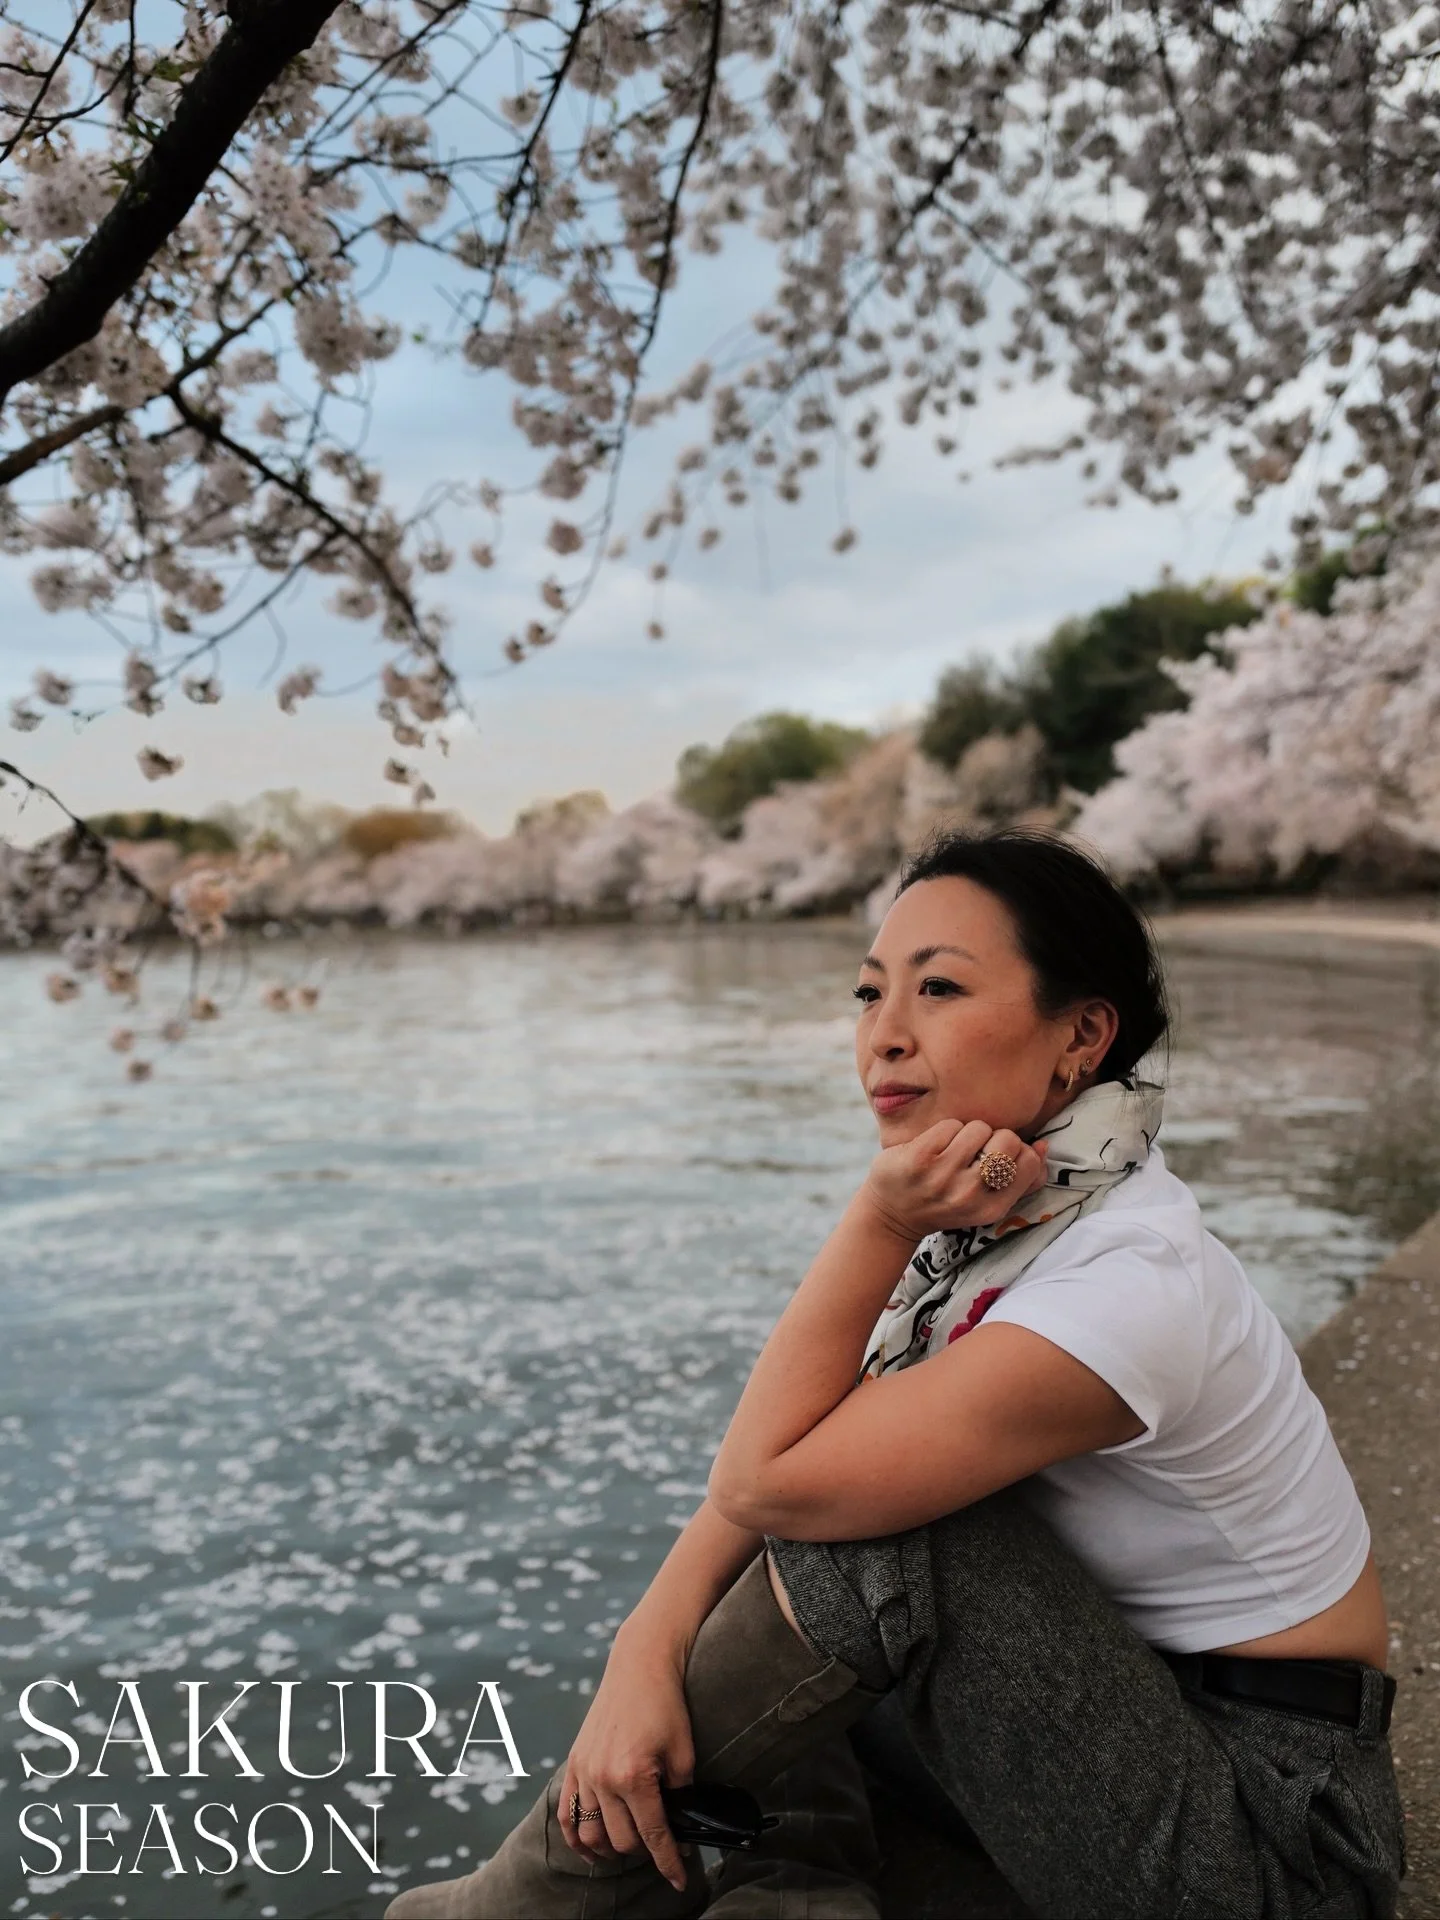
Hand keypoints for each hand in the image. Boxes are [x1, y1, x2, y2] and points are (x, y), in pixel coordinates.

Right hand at [558, 1637, 695, 1892]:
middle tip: (662, 1844)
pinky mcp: (574, 1764)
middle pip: (621, 1841)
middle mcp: (603, 1778)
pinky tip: (591, 1851)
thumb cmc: (667, 1706)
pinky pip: (567, 1815)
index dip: (669, 1862)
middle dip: (645, 1850)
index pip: (653, 1835)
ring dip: (612, 1849)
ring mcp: (584, 1772)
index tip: (679, 1879)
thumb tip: (678, 1827)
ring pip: (592, 1835)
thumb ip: (680, 1795)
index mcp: (634, 1776)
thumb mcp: (684, 1753)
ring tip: (632, 1847)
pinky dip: (577, 1839)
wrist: (639, 1665)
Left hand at [863, 1119, 1048, 1243]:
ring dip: (969, 1132)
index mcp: (991, 1209)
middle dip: (995, 1137)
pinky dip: (946, 1130)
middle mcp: (969, 1195)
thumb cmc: (946, 1202)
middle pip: (1007, 1140)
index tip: (999, 1157)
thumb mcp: (986, 1202)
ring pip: (979, 1128)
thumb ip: (1022, 1179)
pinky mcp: (919, 1158)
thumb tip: (1044, 1146)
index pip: (1028, 1163)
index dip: (1019, 1150)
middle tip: (977, 1150)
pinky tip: (935, 1146)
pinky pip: (951, 1124)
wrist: (892, 1214)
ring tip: (954, 1148)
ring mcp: (942, 1176)